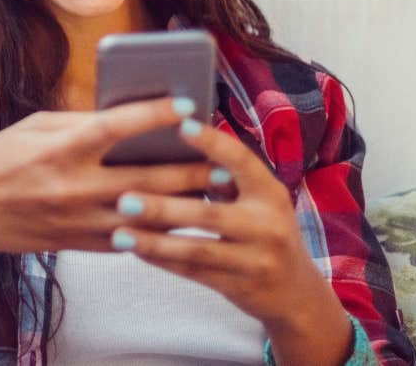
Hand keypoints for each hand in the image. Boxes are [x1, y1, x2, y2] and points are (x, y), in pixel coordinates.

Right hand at [0, 98, 220, 253]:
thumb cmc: (2, 157)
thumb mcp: (37, 126)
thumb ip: (82, 122)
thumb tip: (126, 116)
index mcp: (63, 149)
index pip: (118, 127)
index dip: (156, 115)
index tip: (188, 106)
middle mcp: (74, 185)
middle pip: (146, 177)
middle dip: (190, 170)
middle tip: (222, 162)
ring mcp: (79, 219)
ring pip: (145, 214)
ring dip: (183, 205)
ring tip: (212, 193)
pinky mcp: (79, 243)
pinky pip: (129, 238)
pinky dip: (157, 228)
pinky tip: (179, 219)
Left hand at [110, 118, 344, 333]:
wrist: (295, 291)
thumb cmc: (263, 229)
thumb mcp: (259, 200)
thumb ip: (226, 177)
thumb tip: (174, 138)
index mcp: (271, 193)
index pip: (242, 162)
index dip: (213, 143)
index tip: (180, 125)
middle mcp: (268, 226)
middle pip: (209, 215)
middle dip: (164, 208)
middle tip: (123, 198)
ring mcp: (255, 260)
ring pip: (196, 250)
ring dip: (154, 241)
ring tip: (119, 232)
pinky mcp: (238, 286)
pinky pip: (193, 273)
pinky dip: (161, 260)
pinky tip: (134, 249)